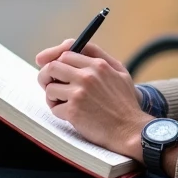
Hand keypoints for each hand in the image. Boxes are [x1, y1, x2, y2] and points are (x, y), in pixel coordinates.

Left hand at [36, 40, 150, 159]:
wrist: (131, 130)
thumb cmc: (125, 103)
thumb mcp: (119, 72)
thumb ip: (98, 56)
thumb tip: (70, 47)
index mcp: (98, 65)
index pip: (67, 52)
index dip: (57, 59)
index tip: (52, 67)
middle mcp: (88, 76)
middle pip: (53, 66)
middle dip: (46, 76)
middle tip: (49, 85)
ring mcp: (79, 93)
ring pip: (50, 88)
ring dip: (52, 97)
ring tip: (63, 103)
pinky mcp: (74, 111)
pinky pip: (54, 108)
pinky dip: (59, 113)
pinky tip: (71, 115)